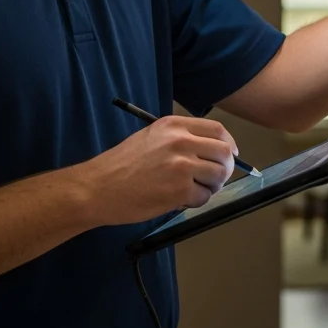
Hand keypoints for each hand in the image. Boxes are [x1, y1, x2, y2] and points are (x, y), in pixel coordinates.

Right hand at [77, 116, 236, 224]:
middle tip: (214, 178)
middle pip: (224, 153)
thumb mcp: (151, 137)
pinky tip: (178, 200)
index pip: (218, 130)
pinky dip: (196, 202)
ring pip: (218, 176)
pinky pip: (204, 197)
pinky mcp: (179, 191)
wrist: (97, 188)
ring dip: (211, 187)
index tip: (231, 155)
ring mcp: (181, 166)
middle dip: (225, 168)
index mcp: (174, 126)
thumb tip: (211, 150)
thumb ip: (180, 138)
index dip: (229, 144)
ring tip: (192, 190)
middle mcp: (180, 142)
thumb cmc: (120, 165)